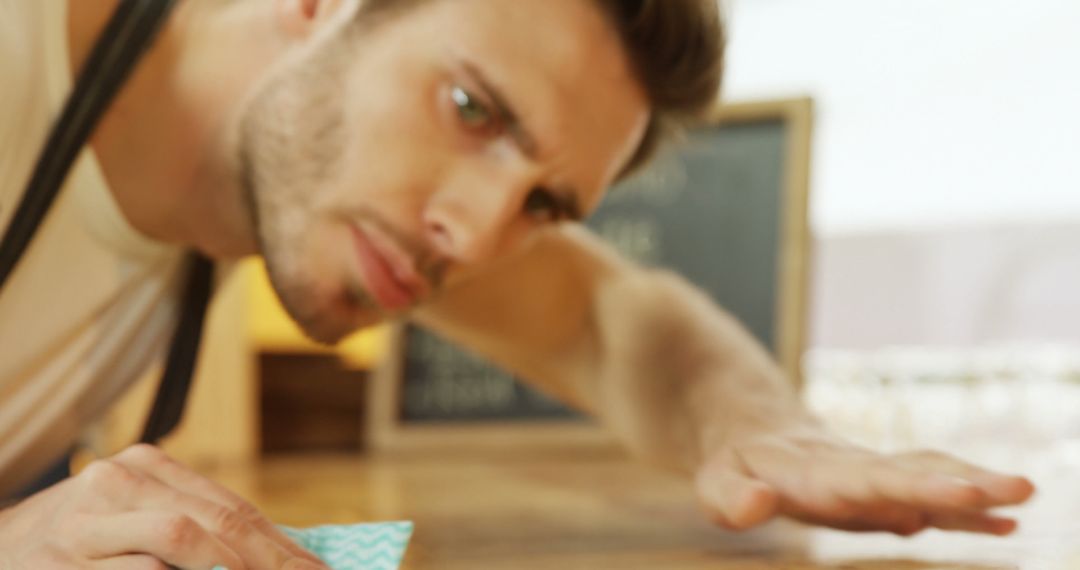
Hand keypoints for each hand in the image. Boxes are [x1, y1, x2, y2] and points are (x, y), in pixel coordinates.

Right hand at [0, 444, 326, 568]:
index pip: (232, 510)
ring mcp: (84, 526)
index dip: (281, 547)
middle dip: (268, 562)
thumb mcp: (135, 516)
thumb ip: (195, 525)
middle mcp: (117, 484)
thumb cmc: (82, 540)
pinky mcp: (58, 567)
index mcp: (147, 467)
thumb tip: (277, 554)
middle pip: (215, 525)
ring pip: (178, 544)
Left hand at [693, 428, 1035, 535]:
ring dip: (976, 487)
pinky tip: (1004, 523)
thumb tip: (756, 506)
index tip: (965, 494)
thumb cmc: (733, 462)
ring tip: (1024, 496)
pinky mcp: (881, 488)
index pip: (873, 479)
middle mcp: (854, 468)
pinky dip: (965, 507)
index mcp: (816, 470)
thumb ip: (732, 497)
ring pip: (929, 474)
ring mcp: (872, 475)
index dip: (919, 488)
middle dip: (965, 484)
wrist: (751, 424)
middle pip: (914, 472)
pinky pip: (929, 493)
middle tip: (1021, 490)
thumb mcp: (715, 482)